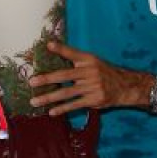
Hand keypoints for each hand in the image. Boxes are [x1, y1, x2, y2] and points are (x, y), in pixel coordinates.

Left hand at [28, 42, 144, 116]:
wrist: (125, 86)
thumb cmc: (103, 72)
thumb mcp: (92, 61)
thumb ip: (76, 59)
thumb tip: (53, 53)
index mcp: (89, 60)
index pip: (72, 53)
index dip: (61, 49)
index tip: (48, 45)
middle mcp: (90, 72)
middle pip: (65, 75)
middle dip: (47, 79)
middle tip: (32, 82)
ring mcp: (92, 87)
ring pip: (66, 93)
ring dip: (49, 98)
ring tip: (34, 101)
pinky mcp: (94, 100)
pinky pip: (75, 104)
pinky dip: (62, 109)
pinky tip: (51, 112)